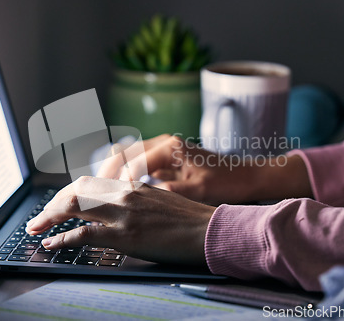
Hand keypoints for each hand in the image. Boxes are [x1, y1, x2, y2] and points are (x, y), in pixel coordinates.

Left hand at [26, 176, 215, 265]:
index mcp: (132, 185)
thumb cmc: (189, 218)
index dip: (67, 193)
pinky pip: (84, 234)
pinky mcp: (125, 235)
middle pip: (76, 190)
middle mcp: (125, 193)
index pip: (90, 183)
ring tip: (36, 228)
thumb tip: (116, 205)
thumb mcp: (160, 199)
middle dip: (52, 203)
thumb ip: (136, 198)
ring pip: (74, 205)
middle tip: (39, 217)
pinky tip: (52, 243)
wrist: (209, 230)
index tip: (57, 205)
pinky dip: (62, 238)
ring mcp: (123, 212)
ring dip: (49, 216)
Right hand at [97, 134, 312, 204]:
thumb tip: (139, 196)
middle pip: (121, 152)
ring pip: (125, 156)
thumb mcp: (199, 190)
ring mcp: (163, 150)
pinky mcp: (165, 159)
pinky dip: (123, 175)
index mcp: (170, 146)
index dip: (120, 182)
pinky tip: (118, 191)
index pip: (133, 162)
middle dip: (106, 173)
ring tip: (100, 193)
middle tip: (95, 194)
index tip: (114, 200)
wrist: (248, 177)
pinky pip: (135, 163)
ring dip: (112, 173)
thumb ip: (169, 191)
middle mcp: (163, 143)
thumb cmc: (228, 182)